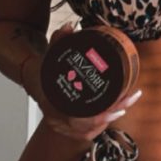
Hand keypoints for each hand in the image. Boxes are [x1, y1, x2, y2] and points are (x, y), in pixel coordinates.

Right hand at [22, 22, 142, 140]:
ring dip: (107, 121)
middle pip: (86, 126)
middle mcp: (56, 117)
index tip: (116, 107)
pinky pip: (84, 133)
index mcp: (52, 102)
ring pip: (87, 131)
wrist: (31, 76)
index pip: (76, 118)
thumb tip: (70, 26)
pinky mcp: (65, 125)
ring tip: (126, 104)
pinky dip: (99, 127)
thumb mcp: (52, 51)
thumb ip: (60, 39)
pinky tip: (113, 116)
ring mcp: (60, 123)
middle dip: (110, 115)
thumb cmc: (43, 67)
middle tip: (128, 99)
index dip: (98, 116)